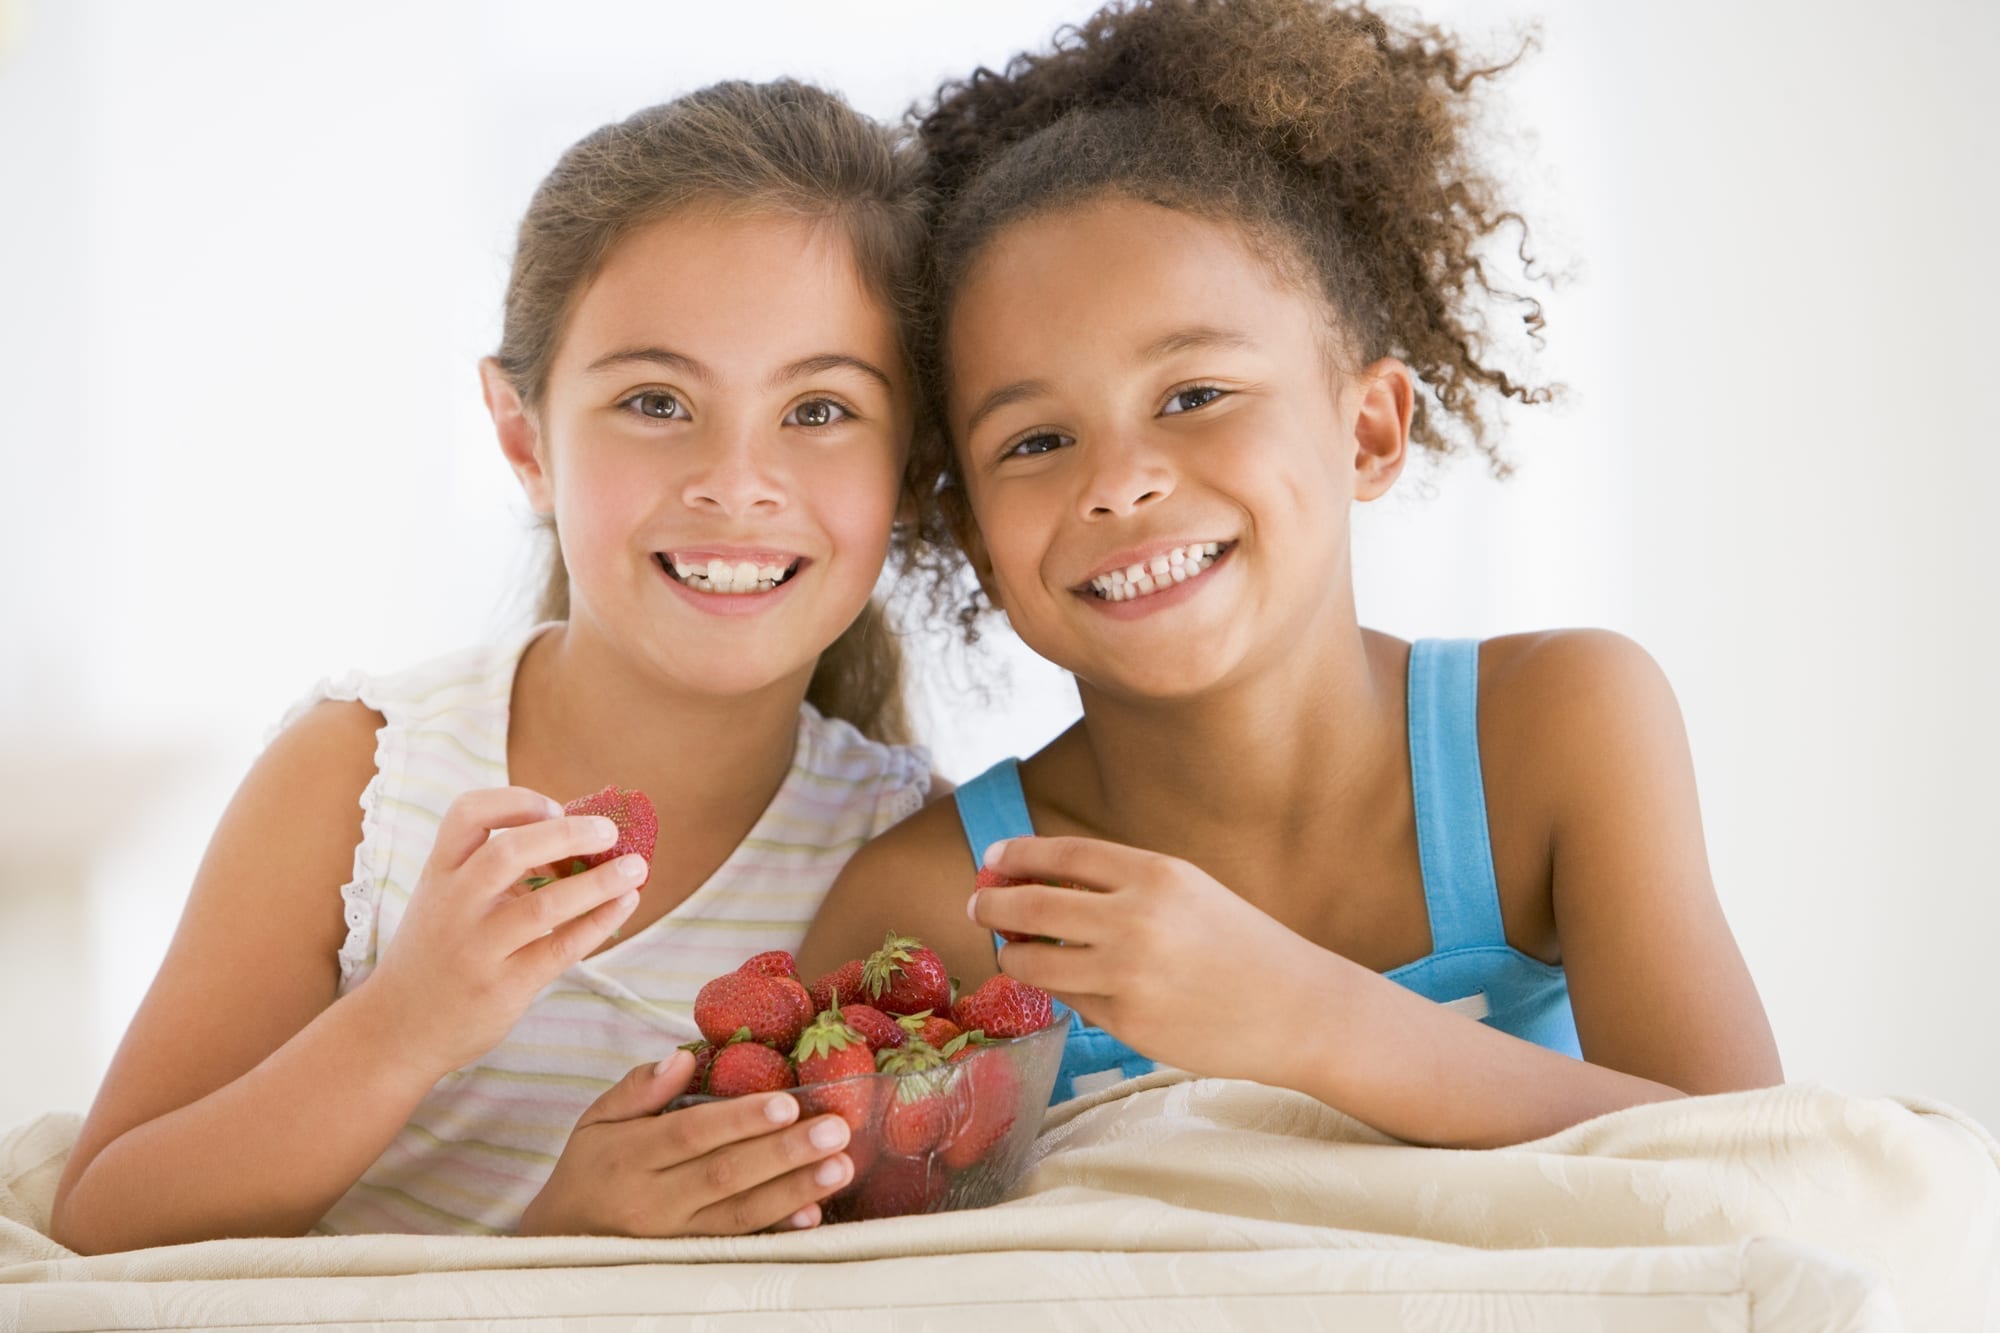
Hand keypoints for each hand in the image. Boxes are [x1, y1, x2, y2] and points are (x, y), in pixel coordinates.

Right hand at [365, 786, 648, 1074]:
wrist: (398, 1027)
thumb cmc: (437, 952)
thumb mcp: (446, 899)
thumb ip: (496, 871)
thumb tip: (577, 839)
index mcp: (439, 873)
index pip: (467, 814)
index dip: (516, 801)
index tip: (554, 807)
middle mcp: (453, 905)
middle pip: (508, 852)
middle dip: (567, 834)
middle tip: (609, 830)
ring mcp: (478, 947)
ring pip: (544, 905)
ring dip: (599, 882)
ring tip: (637, 868)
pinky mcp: (504, 985)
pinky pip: (561, 948)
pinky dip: (599, 921)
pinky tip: (625, 903)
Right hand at [517, 1050, 856, 1236]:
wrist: (561, 1240)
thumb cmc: (591, 1168)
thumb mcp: (597, 1119)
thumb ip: (639, 1088)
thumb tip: (683, 1057)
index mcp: (630, 1155)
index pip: (690, 1135)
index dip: (738, 1121)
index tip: (786, 1103)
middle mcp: (653, 1200)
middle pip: (724, 1175)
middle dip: (783, 1153)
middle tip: (833, 1131)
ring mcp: (674, 1237)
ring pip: (739, 1214)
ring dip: (794, 1191)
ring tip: (839, 1167)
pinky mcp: (690, 1260)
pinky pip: (738, 1246)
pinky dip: (777, 1233)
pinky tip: (812, 1215)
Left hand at [969, 836, 1342, 1088]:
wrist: (1296, 1007)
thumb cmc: (1239, 944)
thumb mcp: (1187, 890)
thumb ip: (1122, 885)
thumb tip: (1041, 883)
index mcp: (1155, 874)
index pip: (1062, 855)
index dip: (1016, 856)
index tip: (991, 861)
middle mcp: (1136, 919)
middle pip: (1032, 907)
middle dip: (993, 906)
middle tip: (978, 906)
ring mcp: (1128, 975)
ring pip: (1037, 963)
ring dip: (1014, 956)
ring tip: (1013, 952)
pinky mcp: (1127, 1022)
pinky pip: (1072, 1001)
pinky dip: (1061, 991)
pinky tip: (1066, 986)